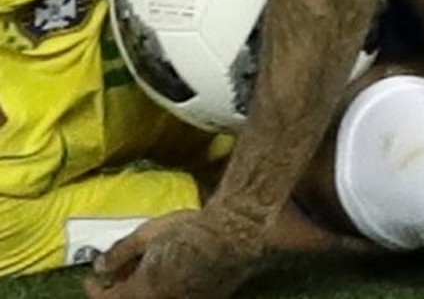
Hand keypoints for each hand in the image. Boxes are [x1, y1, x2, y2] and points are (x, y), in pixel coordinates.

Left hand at [84, 209, 265, 298]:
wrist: (235, 233)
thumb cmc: (189, 231)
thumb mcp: (146, 236)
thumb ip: (119, 254)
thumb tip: (99, 267)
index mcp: (146, 291)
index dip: (94, 291)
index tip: (90, 280)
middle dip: (120, 291)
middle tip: (117, 275)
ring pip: (157, 298)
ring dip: (143, 289)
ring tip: (143, 271)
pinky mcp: (208, 297)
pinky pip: (177, 296)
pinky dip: (164, 288)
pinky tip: (168, 272)